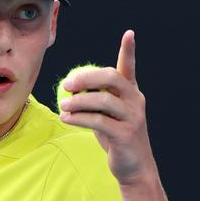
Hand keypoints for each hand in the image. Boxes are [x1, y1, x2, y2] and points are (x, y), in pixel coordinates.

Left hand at [59, 30, 156, 184]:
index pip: (129, 67)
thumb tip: (69, 86)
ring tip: (63, 106)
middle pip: (111, 79)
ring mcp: (133, 117)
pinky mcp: (125, 134)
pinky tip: (67, 119)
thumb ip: (95, 98)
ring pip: (103, 101)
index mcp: (131, 92)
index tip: (129, 33)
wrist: (133, 167)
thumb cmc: (116, 136)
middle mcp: (135, 101)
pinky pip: (98, 121)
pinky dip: (79, 119)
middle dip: (86, 78)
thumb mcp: (107, 114)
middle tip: (66, 84)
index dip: (129, 50)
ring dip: (78, 102)